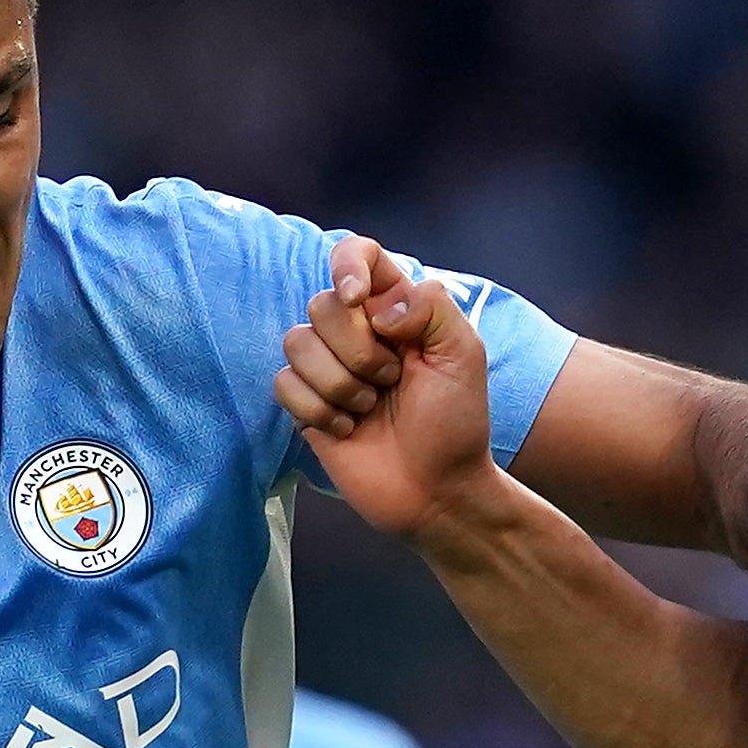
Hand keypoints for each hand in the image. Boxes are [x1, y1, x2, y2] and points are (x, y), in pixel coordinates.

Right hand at [276, 237, 492, 536]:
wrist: (438, 491)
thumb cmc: (456, 423)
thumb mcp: (463, 355)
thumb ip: (430, 306)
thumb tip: (372, 303)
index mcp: (395, 308)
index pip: (357, 255)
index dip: (347, 266)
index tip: (358, 299)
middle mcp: (357, 330)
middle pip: (322, 304)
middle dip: (358, 350)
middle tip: (392, 382)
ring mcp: (328, 366)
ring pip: (296, 343)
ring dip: (340, 384)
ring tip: (372, 409)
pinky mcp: (306, 403)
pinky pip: (283, 383)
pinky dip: (319, 410)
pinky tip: (349, 430)